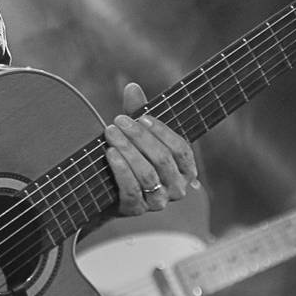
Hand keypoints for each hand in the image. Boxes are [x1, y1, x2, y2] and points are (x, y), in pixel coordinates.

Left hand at [104, 82, 197, 215]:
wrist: (109, 190)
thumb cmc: (131, 157)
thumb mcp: (137, 136)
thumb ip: (137, 113)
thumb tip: (131, 86)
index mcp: (186, 169)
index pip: (181, 149)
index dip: (162, 132)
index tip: (141, 116)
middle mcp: (177, 188)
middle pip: (162, 160)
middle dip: (139, 137)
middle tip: (119, 121)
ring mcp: (158, 202)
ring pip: (147, 174)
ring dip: (128, 150)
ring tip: (111, 133)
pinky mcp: (137, 210)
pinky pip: (131, 190)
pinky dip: (120, 170)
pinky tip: (110, 153)